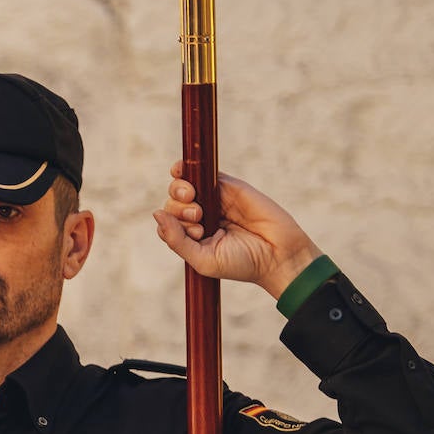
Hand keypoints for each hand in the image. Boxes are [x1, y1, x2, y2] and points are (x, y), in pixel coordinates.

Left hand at [152, 161, 323, 299]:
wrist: (278, 254)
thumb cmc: (240, 263)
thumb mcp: (202, 259)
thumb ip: (177, 240)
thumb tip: (156, 214)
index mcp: (192, 237)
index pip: (168, 222)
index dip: (172, 224)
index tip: (196, 233)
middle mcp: (200, 218)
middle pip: (173, 203)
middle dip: (177, 207)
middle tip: (197, 216)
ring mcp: (213, 201)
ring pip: (183, 186)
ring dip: (179, 188)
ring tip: (193, 199)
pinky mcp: (228, 186)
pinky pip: (203, 172)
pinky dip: (188, 169)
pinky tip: (184, 173)